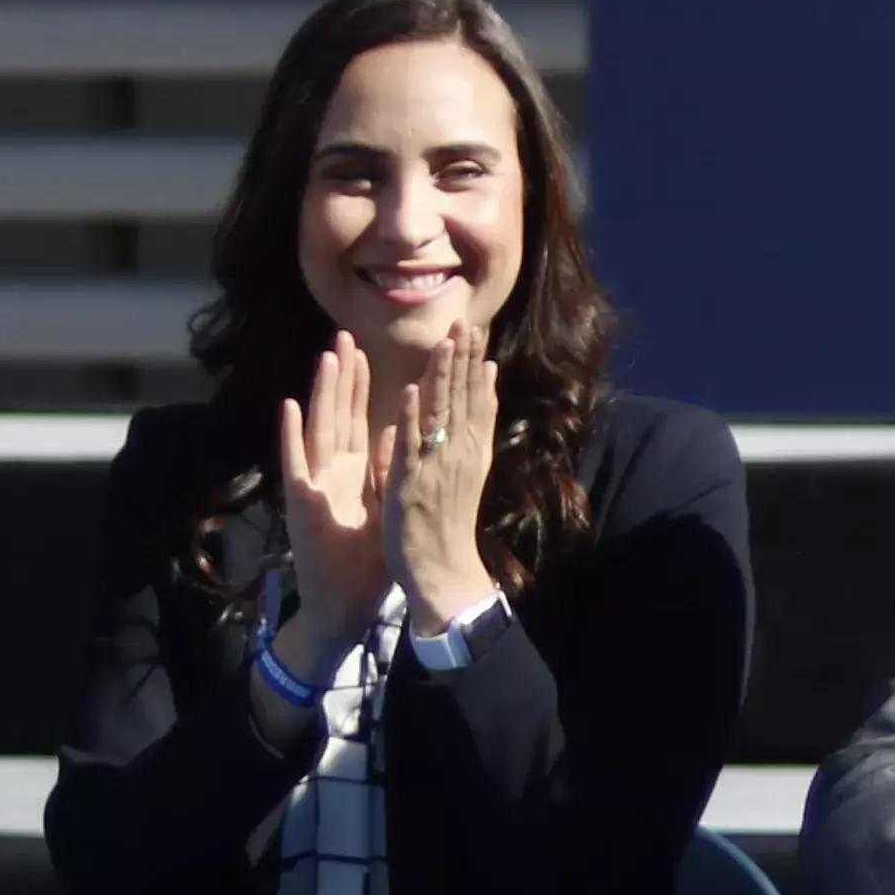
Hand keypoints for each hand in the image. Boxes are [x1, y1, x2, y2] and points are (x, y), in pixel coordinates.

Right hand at [273, 335, 402, 648]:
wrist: (343, 607)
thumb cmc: (365, 564)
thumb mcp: (384, 509)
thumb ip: (387, 471)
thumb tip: (401, 435)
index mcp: (353, 474)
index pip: (357, 421)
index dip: (360, 388)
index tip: (365, 352)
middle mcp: (331, 473)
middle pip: (336, 416)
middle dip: (341, 378)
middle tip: (344, 337)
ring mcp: (314, 485)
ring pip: (317, 429)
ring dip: (320, 394)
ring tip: (325, 357)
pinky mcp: (301, 504)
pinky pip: (296, 464)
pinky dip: (291, 436)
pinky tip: (289, 406)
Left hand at [391, 328, 500, 636]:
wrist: (445, 572)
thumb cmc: (449, 526)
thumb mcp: (468, 474)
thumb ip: (472, 433)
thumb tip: (483, 392)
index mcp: (471, 452)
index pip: (478, 400)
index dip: (477, 365)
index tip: (477, 333)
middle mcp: (459, 455)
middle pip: (463, 398)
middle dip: (464, 359)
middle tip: (465, 322)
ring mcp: (437, 467)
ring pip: (441, 413)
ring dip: (443, 376)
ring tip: (445, 341)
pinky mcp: (412, 483)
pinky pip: (412, 444)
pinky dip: (412, 416)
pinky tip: (412, 389)